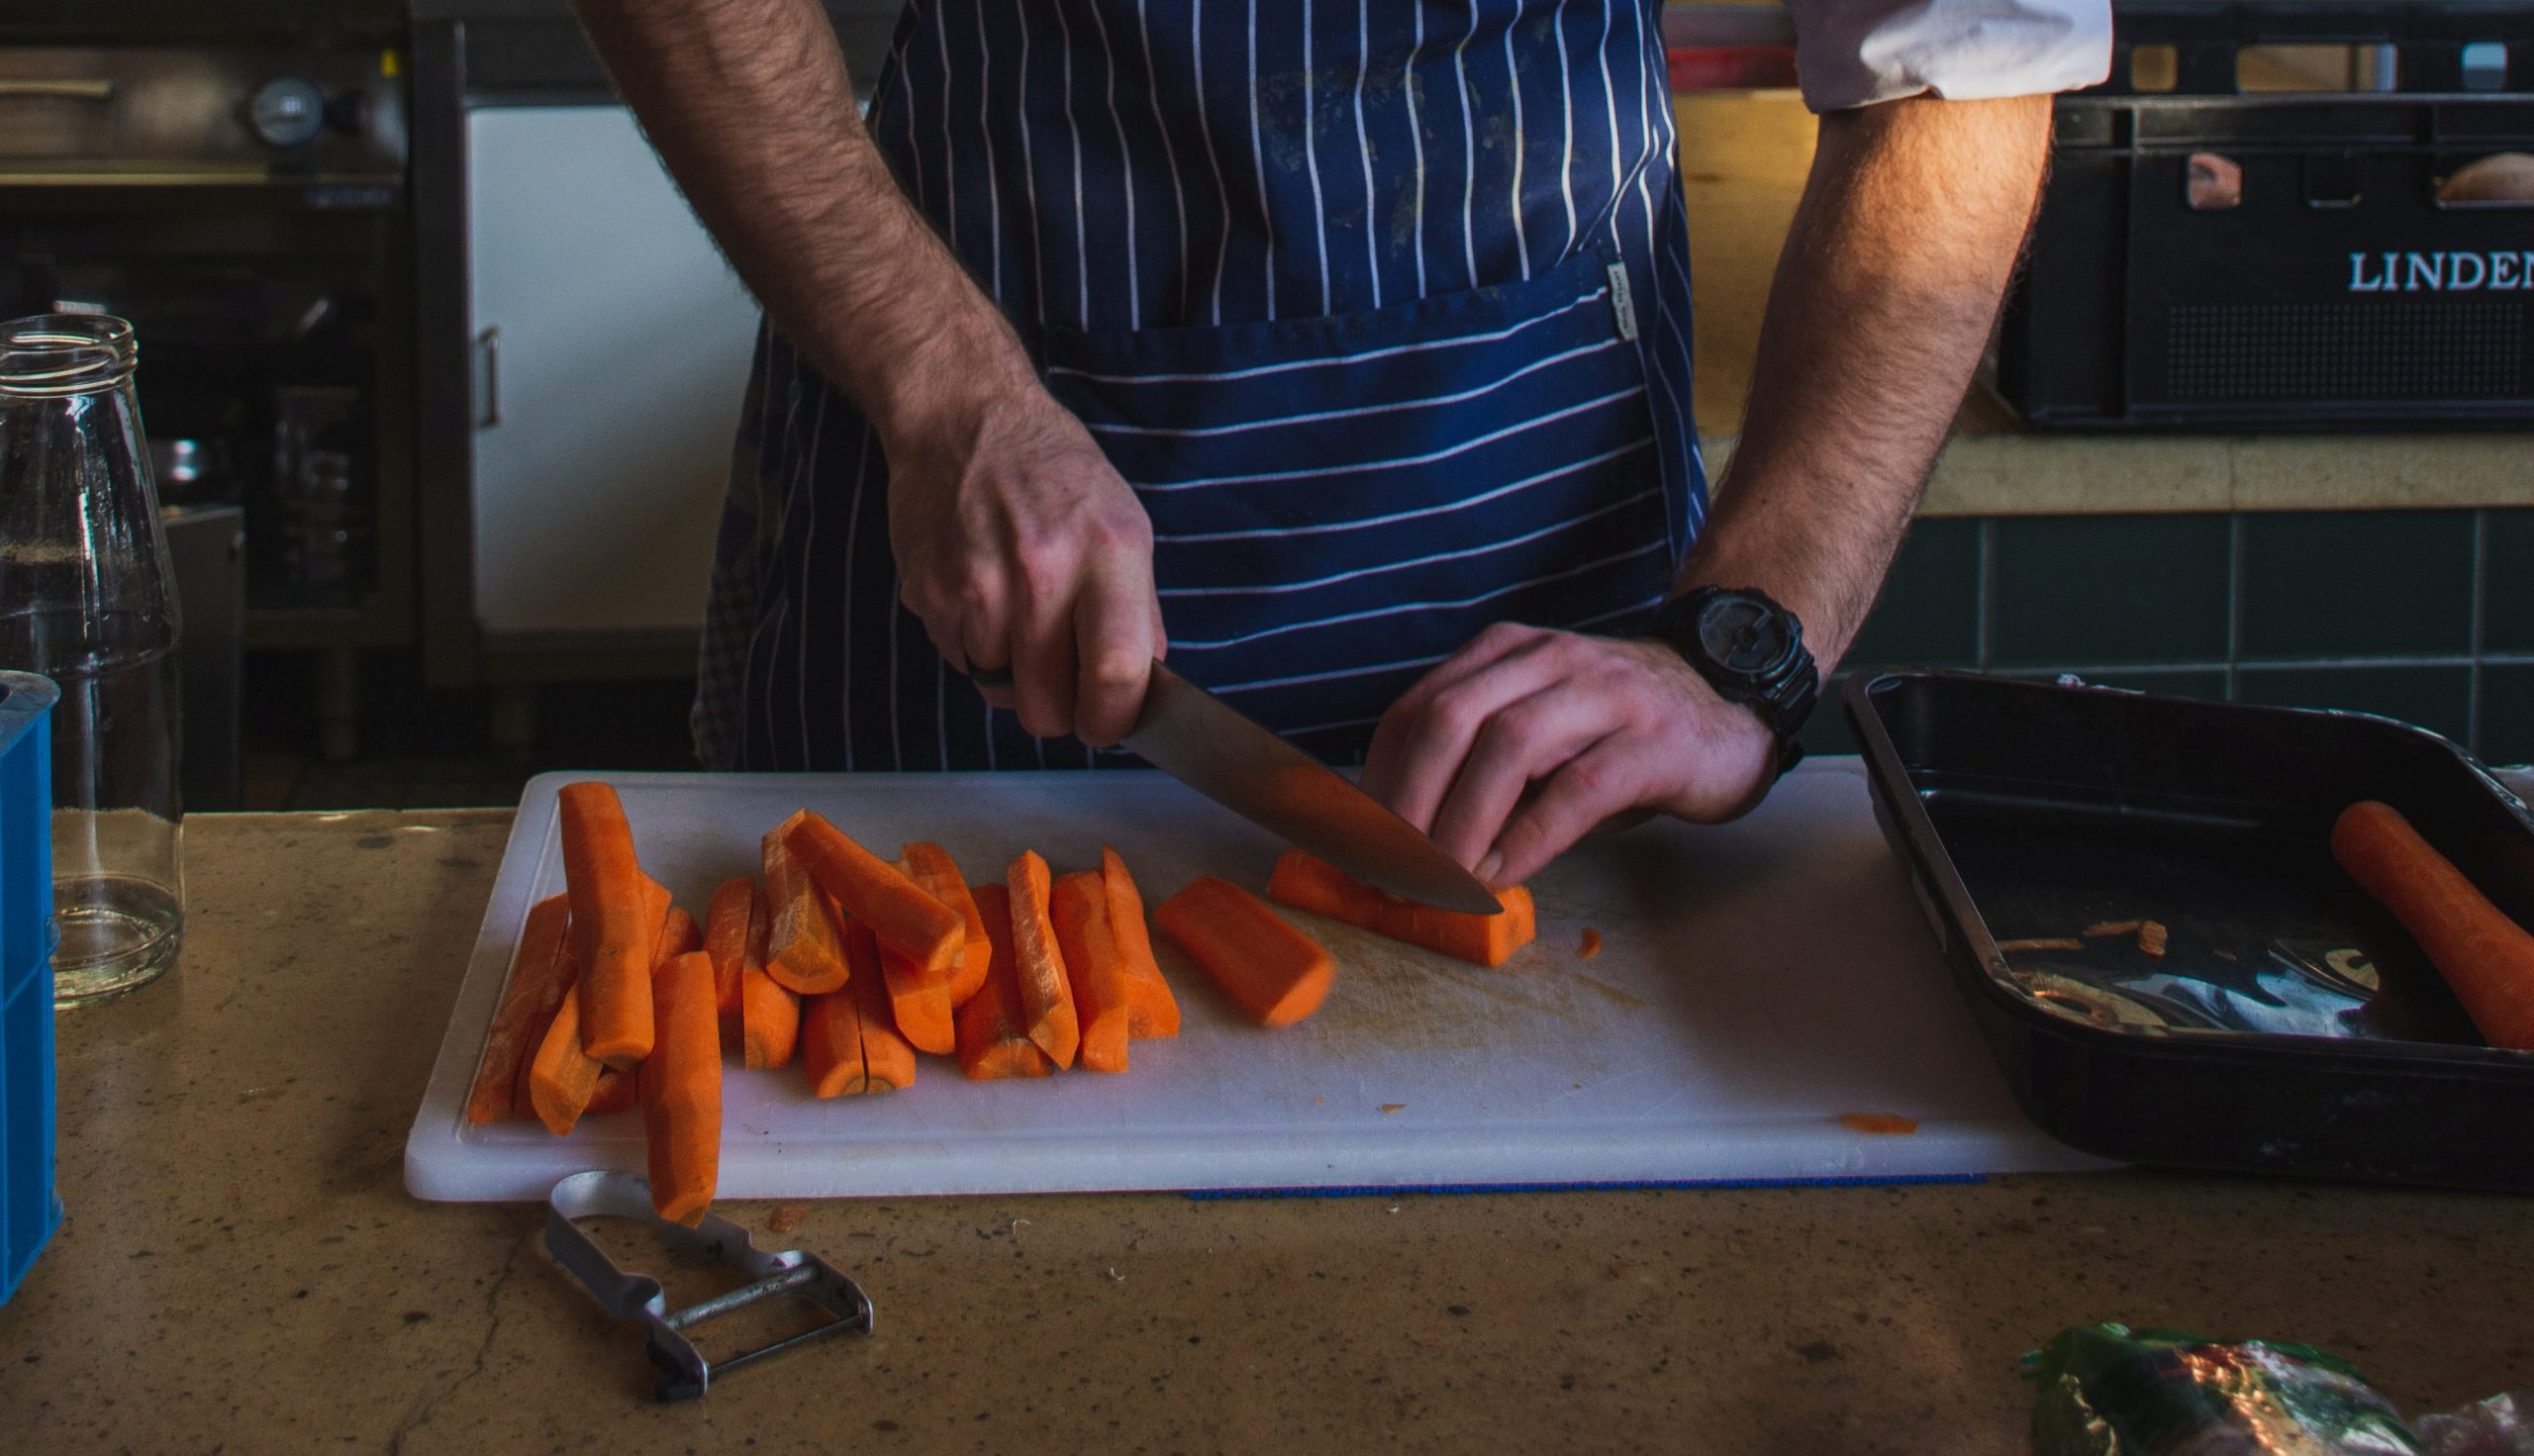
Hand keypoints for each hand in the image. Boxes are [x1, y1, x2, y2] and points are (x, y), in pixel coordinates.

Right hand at [883, 384, 1164, 745]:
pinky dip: (976, 647)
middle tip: (1064, 684)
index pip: (1116, 673)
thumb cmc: (1052, 472)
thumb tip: (1141, 688)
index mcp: (1105, 552)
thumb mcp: (1123, 524)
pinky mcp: (929, 595)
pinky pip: (961, 661)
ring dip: (1013, 674)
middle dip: (1058, 712)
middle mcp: (1039, 573)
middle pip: (1046, 708)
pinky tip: (985, 595)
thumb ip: (1139, 610)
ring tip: (1019, 616)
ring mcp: (976, 588)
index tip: (1108, 724)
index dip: (1113, 720)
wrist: (960, 419)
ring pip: (998, 692)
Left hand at [1359, 623, 1778, 888]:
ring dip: (1461, 824)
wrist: (1732, 700)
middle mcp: (1549, 659)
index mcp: (1507, 653)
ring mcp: (1605, 694)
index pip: (1417, 708)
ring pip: (1508, 747)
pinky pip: (1575, 790)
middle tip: (1389, 870)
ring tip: (1440, 882)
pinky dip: (1528, 838)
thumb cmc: (1619, 732)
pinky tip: (1503, 876)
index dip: (1377, 780)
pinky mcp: (1653, 742)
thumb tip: (1401, 841)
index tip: (1356, 843)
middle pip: (1450, 719)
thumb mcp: (1540, 733)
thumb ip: (1478, 768)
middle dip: (1406, 803)